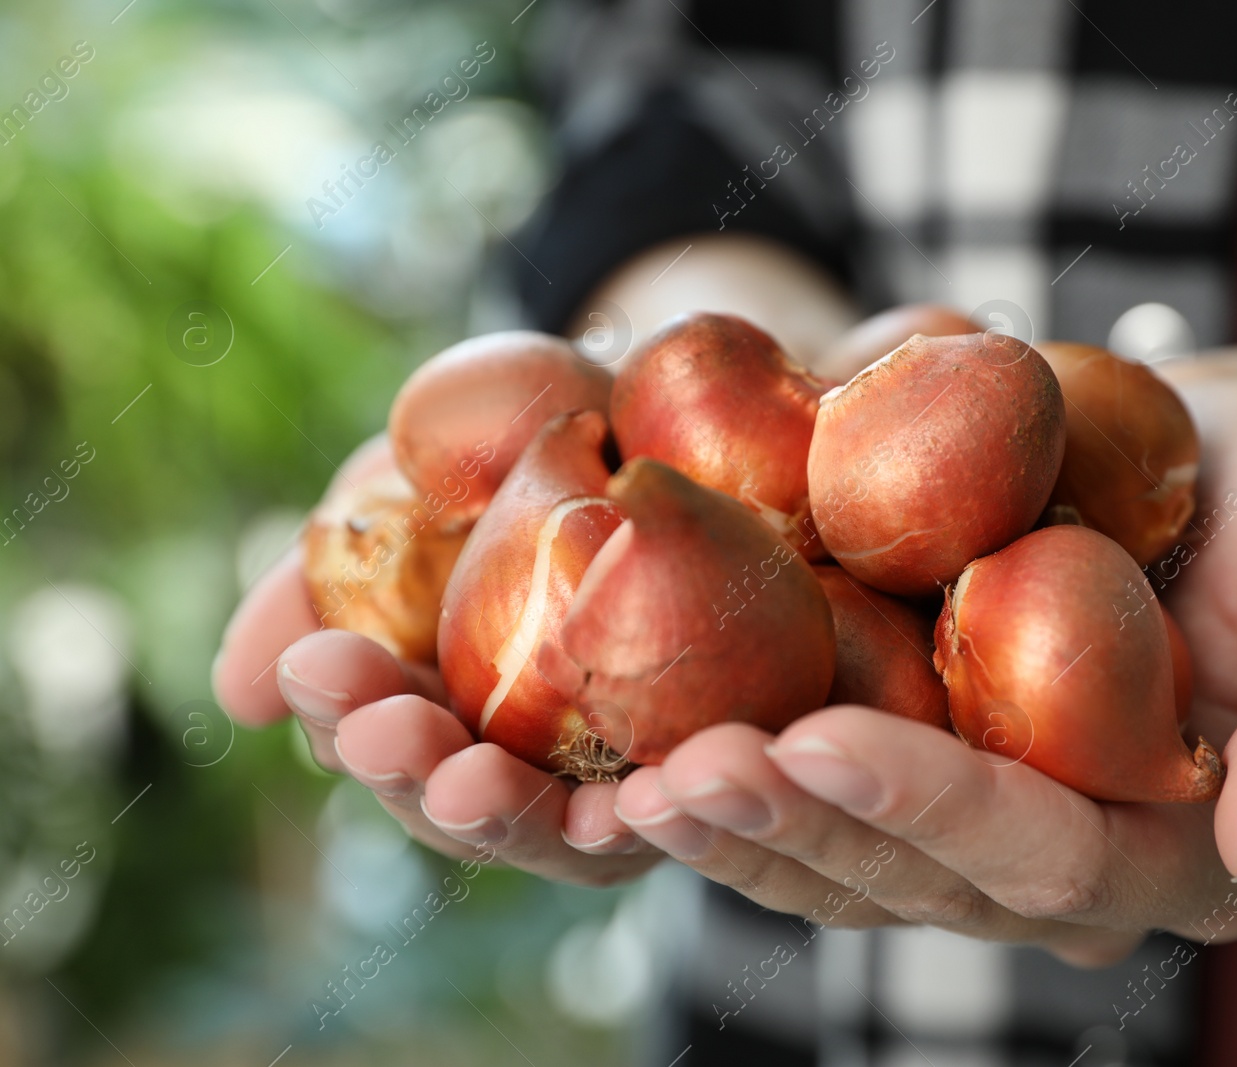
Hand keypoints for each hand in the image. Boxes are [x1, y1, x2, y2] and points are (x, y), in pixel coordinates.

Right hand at [211, 441, 659, 886]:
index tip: (315, 668)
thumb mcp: (400, 504)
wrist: (654, 409)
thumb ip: (320, 587)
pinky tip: (627, 802)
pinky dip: (652, 812)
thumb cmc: (510, 459)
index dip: (346, 715)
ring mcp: (619, 787)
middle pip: (462, 807)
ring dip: (508, 816)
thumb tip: (241, 695)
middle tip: (382, 733)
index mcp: (443, 718)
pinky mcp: (710, 777)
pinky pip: (684, 810)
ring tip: (469, 784)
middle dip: (413, 775)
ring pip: (560, 836)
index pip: (385, 745)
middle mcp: (529, 768)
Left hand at [583, 378, 1236, 961]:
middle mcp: (1058, 866)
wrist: (1216, 469)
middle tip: (681, 770)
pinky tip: (621, 752)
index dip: (937, 808)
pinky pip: (797, 800)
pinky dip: (715, 781)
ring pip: (833, 863)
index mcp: (1175, 854)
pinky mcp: (901, 768)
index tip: (821, 741)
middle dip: (792, 829)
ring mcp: (967, 828)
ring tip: (623, 780)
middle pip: (912, 878)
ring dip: (727, 826)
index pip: (1049, 855)